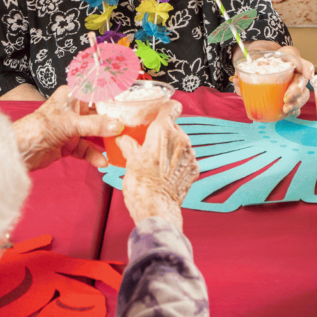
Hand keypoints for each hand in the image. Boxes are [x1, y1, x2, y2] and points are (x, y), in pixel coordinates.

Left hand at [13, 86, 124, 170]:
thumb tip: (117, 125)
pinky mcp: (69, 144)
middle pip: (99, 114)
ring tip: (120, 147)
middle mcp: (73, 110)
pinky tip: (102, 161)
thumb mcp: (70, 124)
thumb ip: (95, 125)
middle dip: (113, 123)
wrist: (18, 152)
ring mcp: (71, 128)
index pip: (97, 92)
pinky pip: (86, 148)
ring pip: (95, 133)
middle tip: (130, 129)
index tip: (131, 101)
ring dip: (105, 140)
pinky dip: (94, 154)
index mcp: (72, 96)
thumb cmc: (37, 128)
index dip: (113, 96)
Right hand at [119, 105, 197, 230]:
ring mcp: (190, 154)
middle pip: (174, 126)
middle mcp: (180, 139)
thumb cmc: (142, 185)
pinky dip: (177, 161)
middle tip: (149, 142)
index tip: (159, 111)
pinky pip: (186, 158)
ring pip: (180, 142)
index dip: (165, 107)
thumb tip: (122, 138)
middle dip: (163, 132)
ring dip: (171, 147)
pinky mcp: (194, 169)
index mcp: (163, 131)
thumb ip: (128, 144)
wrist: (156, 209)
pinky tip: (166, 171)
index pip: (171, 107)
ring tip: (157, 160)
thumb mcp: (129, 160)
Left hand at [233, 45, 314, 119]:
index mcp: (289, 59)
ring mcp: (296, 85)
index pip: (300, 60)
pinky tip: (289, 113)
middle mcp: (296, 71)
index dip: (305, 67)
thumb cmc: (261, 62)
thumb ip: (244, 70)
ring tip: (286, 109)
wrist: (263, 66)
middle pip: (303, 80)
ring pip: (303, 94)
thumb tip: (234, 80)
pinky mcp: (293, 96)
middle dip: (296, 91)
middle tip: (285, 98)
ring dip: (297, 103)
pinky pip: (299, 104)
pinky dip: (295, 110)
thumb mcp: (253, 61)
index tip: (307, 74)